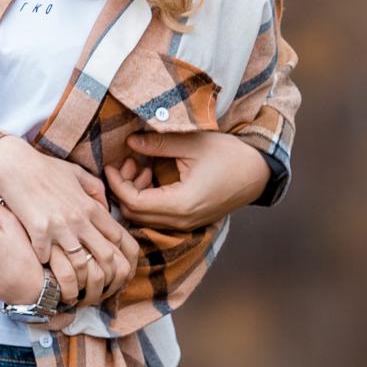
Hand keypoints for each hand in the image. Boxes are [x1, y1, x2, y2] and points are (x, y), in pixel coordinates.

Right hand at [0, 134, 140, 288]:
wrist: (14, 164)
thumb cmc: (44, 168)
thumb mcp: (76, 173)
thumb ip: (95, 189)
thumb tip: (106, 206)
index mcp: (91, 207)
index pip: (120, 237)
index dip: (125, 258)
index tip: (120, 271)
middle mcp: (80, 218)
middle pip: (106, 256)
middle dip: (107, 277)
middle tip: (99, 288)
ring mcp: (60, 226)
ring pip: (80, 265)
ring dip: (77, 281)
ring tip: (72, 290)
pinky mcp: (38, 231)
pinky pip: (46, 258)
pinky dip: (45, 266)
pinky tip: (42, 267)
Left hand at [106, 125, 271, 228]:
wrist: (257, 173)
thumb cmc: (229, 155)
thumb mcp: (193, 143)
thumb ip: (159, 143)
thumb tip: (130, 142)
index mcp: (181, 204)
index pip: (133, 203)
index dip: (116, 184)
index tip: (110, 164)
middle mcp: (181, 220)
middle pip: (134, 215)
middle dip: (123, 189)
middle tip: (128, 162)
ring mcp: (185, 224)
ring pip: (144, 217)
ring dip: (134, 193)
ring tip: (142, 165)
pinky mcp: (187, 221)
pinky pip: (157, 216)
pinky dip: (147, 198)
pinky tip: (153, 176)